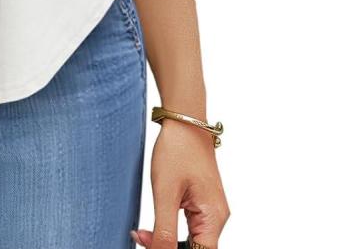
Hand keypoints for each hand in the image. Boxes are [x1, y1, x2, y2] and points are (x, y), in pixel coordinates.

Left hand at [131, 120, 229, 247]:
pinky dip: (172, 231)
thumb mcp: (164, 192)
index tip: (149, 246)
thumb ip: (164, 229)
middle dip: (167, 248)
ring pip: (192, 242)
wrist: (183, 122)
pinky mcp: (202, 204)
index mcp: (213, 218)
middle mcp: (216, 218)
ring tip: (143, 233)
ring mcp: (210, 211)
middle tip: (141, 237)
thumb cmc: (177, 150)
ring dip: (168, 242)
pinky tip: (154, 227)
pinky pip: (190, 229)